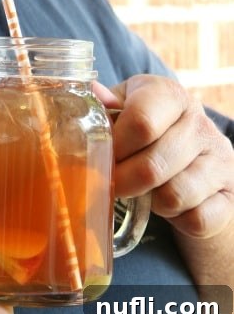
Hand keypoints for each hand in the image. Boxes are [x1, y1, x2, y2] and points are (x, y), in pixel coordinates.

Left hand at [94, 75, 233, 239]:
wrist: (193, 156)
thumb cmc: (147, 128)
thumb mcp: (125, 106)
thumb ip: (106, 105)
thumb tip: (93, 93)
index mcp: (170, 94)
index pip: (142, 121)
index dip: (115, 147)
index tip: (100, 158)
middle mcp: (200, 122)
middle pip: (153, 165)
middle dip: (123, 182)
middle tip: (110, 184)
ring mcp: (220, 158)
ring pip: (174, 195)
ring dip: (150, 201)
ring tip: (143, 190)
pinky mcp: (230, 193)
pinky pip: (197, 219)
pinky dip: (176, 219)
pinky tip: (168, 204)